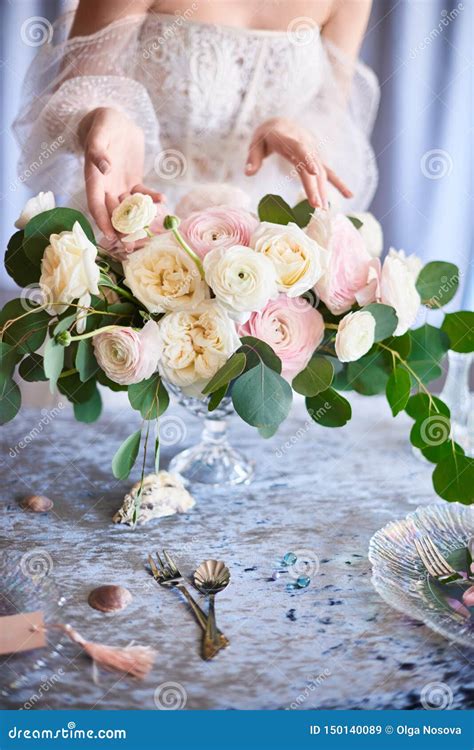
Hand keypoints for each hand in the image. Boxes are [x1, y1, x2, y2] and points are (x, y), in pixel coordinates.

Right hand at [78, 107, 163, 238]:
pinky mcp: (133, 182)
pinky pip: (142, 195)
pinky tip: (162, 200)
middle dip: (120, 230)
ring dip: (136, 222)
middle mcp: (106, 186)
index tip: (109, 235)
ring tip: (146, 236)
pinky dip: (151, 199)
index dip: (101, 220)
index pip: (95, 204)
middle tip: (130, 247)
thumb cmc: (103, 124)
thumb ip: (98, 151)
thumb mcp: (99, 133)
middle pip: (112, 213)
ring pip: (128, 209)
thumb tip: (105, 168)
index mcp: (93, 178)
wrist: (115, 121)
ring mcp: (120, 186)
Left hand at [245, 117, 352, 208]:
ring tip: (324, 210)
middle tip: (318, 207)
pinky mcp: (317, 159)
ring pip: (321, 171)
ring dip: (324, 191)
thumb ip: (253, 158)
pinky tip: (349, 195)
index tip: (314, 173)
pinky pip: (329, 171)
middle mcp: (305, 144)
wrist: (281, 124)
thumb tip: (248, 172)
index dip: (307, 159)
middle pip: (312, 166)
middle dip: (315, 187)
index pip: (299, 148)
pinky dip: (339, 183)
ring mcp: (313, 152)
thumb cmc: (266, 137)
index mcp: (288, 138)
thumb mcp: (255, 144)